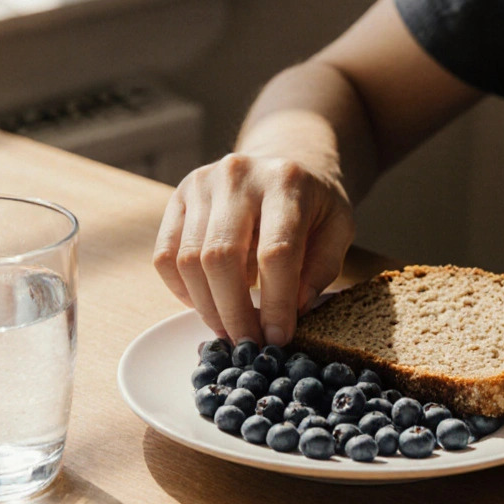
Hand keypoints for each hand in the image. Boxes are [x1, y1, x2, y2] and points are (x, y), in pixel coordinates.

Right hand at [153, 153, 354, 345]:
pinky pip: (165, 256)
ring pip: (189, 261)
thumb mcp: (338, 228)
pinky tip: (205, 303)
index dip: (275, 303)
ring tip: (229, 330)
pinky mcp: (177, 198)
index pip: (276, 252)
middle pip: (221, 257)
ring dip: (207, 308)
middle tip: (248, 346)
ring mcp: (200, 184)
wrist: (284, 158)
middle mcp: (237, 176)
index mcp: (286, 182)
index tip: (278, 338)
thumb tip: (293, 310)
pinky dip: (181, 290)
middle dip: (234, 313)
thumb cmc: (314, 203)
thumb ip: (321, 268)